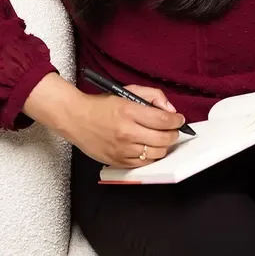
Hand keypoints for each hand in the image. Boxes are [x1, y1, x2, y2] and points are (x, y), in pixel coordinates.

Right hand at [49, 81, 185, 166]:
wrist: (76, 118)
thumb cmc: (101, 105)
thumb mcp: (127, 91)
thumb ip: (152, 96)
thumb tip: (170, 109)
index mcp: (129, 111)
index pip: (163, 120)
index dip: (176, 120)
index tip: (179, 120)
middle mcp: (126, 132)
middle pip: (163, 138)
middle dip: (174, 134)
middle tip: (173, 130)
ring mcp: (122, 149)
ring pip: (156, 153)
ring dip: (164, 146)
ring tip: (161, 138)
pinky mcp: (117, 161)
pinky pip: (143, 164)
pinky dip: (151, 156)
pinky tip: (149, 147)